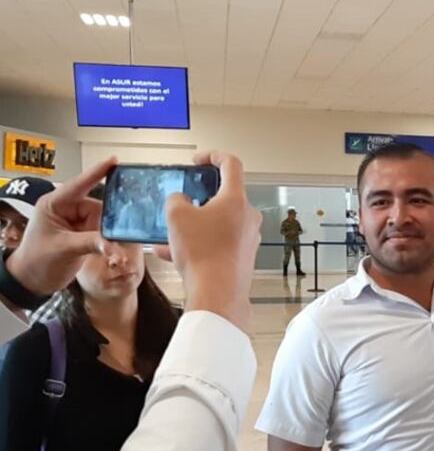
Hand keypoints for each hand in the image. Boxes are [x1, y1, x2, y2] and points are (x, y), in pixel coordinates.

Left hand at [6, 157, 114, 296]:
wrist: (32, 281)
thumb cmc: (37, 261)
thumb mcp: (63, 249)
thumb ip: (90, 243)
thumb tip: (114, 244)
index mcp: (55, 205)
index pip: (78, 185)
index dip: (97, 173)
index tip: (114, 161)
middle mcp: (67, 211)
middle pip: (98, 207)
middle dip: (111, 221)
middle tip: (125, 229)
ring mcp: (77, 224)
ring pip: (104, 223)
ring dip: (112, 236)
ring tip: (116, 250)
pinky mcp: (85, 236)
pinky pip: (104, 235)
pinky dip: (110, 244)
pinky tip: (115, 252)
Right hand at [159, 151, 261, 331]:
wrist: (217, 294)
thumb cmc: (204, 255)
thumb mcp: (176, 216)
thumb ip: (176, 199)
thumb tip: (180, 201)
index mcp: (236, 199)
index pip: (231, 164)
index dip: (213, 156)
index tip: (200, 160)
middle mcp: (248, 217)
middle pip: (224, 197)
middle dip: (200, 199)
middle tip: (183, 203)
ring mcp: (247, 238)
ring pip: (218, 224)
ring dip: (194, 226)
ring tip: (170, 234)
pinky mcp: (243, 257)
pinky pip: (218, 244)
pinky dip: (198, 245)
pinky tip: (172, 254)